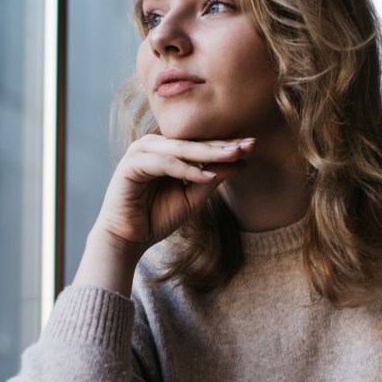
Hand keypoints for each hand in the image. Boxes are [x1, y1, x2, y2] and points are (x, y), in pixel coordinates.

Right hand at [76, 136, 254, 289]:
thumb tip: (240, 161)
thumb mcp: (192, 198)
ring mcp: (140, 152)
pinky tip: (208, 176)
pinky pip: (165, 163)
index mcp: (167, 150)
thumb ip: (211, 179)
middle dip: (222, 145)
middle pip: (193, 143)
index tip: (253, 147)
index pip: (200, 145)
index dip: (226, 146)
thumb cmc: (157, 218)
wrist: (127, 239)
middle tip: (250, 145)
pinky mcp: (131, 165)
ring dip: (208, 153)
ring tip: (234, 156)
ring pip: (181, 149)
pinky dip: (187, 170)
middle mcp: (154, 146)